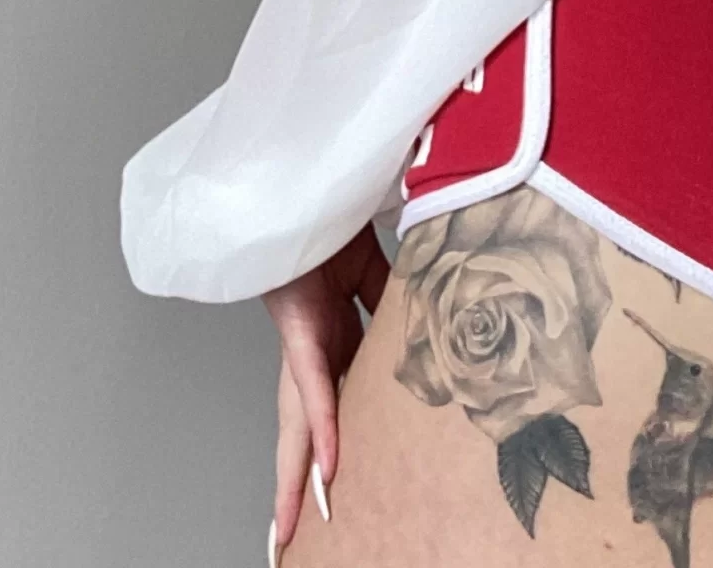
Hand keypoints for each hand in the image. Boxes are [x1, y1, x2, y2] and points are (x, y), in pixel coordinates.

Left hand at [261, 218, 392, 551]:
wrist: (301, 181)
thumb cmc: (327, 215)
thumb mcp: (372, 268)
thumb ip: (390, 299)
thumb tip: (422, 321)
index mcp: (327, 334)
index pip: (326, 401)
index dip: (327, 445)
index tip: (326, 490)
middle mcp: (309, 346)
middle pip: (302, 428)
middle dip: (298, 482)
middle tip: (291, 536)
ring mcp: (300, 339)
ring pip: (300, 421)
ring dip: (302, 475)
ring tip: (302, 524)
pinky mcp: (297, 326)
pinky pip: (313, 385)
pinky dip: (322, 426)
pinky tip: (327, 467)